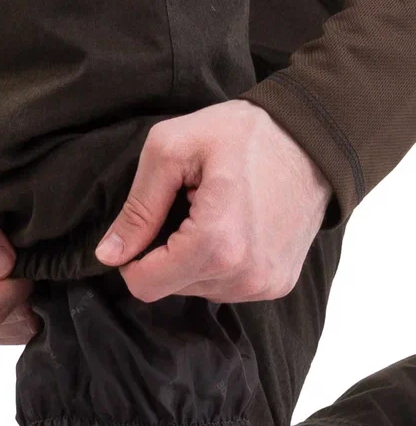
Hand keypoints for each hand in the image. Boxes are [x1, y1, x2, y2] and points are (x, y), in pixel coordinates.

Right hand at [0, 157, 35, 343]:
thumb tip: (3, 267)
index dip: (20, 285)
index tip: (23, 257)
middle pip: (5, 322)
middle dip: (23, 292)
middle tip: (18, 258)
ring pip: (14, 332)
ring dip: (24, 301)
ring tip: (10, 269)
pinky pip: (13, 335)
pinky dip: (20, 310)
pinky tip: (9, 284)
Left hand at [95, 100, 331, 302]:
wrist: (317, 137)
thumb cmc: (244, 134)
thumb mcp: (173, 149)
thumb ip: (137, 207)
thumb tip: (109, 255)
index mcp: (214, 244)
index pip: (145, 285)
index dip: (132, 259)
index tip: (145, 228)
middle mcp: (241, 276)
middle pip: (169, 289)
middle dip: (166, 255)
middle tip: (188, 209)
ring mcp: (262, 285)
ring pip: (196, 291)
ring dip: (193, 260)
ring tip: (214, 215)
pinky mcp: (276, 286)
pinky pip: (225, 289)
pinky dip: (219, 264)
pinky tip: (235, 229)